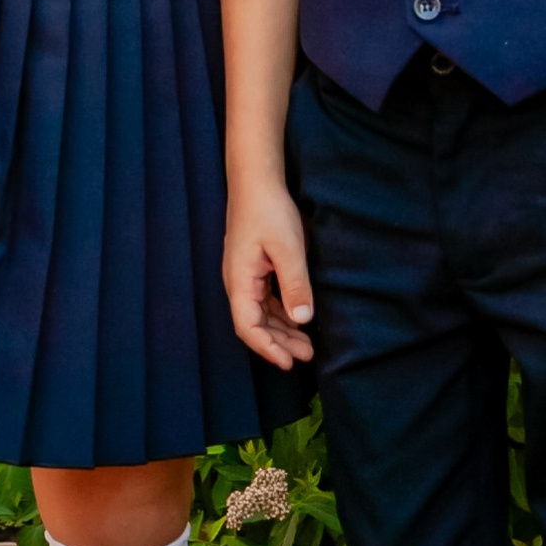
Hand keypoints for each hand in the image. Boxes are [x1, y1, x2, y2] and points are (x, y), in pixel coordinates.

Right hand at [225, 176, 315, 369]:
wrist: (256, 181)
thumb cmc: (269, 211)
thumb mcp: (287, 248)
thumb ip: (294, 284)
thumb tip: (302, 320)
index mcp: (240, 281)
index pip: (248, 326)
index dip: (267, 348)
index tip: (289, 363)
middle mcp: (238, 283)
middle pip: (255, 324)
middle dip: (280, 343)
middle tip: (308, 355)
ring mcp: (245, 276)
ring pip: (261, 314)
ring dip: (282, 330)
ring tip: (307, 344)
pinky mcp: (254, 269)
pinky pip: (265, 300)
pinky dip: (281, 314)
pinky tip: (298, 318)